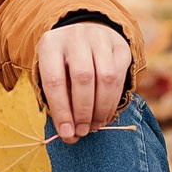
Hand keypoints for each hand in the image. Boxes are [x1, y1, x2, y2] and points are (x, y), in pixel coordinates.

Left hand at [37, 22, 131, 144]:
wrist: (84, 37)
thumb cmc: (62, 65)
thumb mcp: (52, 77)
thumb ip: (58, 103)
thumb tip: (69, 135)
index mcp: (50, 44)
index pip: (54, 80)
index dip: (61, 111)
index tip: (66, 133)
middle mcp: (75, 36)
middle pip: (83, 78)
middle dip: (83, 111)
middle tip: (82, 131)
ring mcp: (100, 38)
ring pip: (106, 78)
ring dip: (101, 108)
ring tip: (94, 126)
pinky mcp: (120, 46)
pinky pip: (120, 77)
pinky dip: (113, 101)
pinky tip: (105, 115)